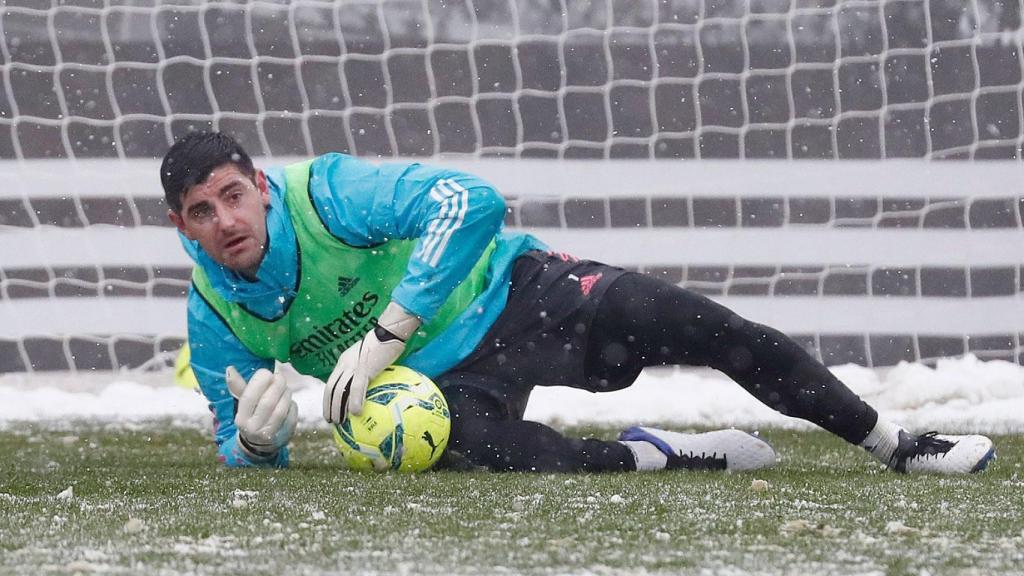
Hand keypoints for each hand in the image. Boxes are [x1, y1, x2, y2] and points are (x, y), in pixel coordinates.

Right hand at [226, 366, 297, 458]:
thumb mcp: (243, 404)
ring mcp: (269, 434)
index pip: (248, 397)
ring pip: (281, 409)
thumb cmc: (252, 416)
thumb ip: (238, 387)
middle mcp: (253, 428)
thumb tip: (230, 369)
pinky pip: (291, 416)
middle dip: (276, 385)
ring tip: (285, 387)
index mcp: (241, 418)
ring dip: (285, 394)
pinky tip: (289, 401)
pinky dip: (292, 405)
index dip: (259, 382)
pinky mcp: (284, 435)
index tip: (266, 372)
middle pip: (267, 402)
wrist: (259, 444)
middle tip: (279, 376)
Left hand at [323, 302, 419, 422]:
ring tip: (340, 421)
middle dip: (329, 407)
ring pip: (340, 391)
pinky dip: (354, 402)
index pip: (331, 383)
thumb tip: (370, 384)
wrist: (390, 331)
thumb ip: (365, 369)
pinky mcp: (364, 369)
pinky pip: (356, 388)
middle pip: (332, 389)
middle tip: (331, 421)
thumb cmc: (385, 342)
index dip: (328, 399)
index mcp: (344, 361)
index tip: (329, 411)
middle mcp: (345, 364)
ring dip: (338, 408)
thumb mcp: (369, 356)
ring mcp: (353, 366)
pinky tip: (355, 413)